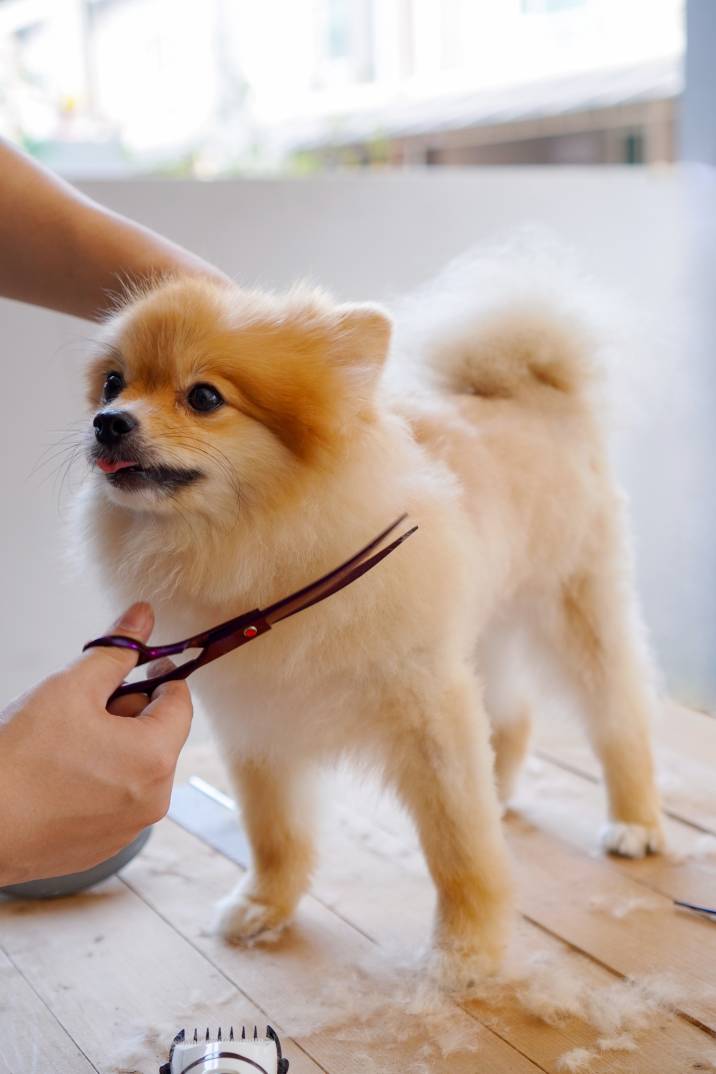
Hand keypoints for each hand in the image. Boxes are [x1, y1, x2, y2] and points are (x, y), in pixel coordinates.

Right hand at [0, 603, 192, 885]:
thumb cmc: (18, 760)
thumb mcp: (71, 688)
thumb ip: (115, 651)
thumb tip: (142, 617)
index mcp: (155, 758)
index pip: (180, 701)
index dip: (158, 675)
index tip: (135, 665)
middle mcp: (153, 799)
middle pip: (157, 734)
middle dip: (126, 711)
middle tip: (82, 705)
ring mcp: (128, 828)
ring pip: (134, 766)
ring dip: (111, 744)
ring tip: (64, 741)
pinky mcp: (103, 846)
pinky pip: (114, 798)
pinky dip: (96, 779)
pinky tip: (58, 773)